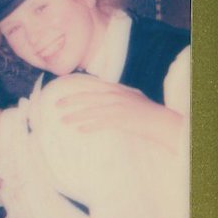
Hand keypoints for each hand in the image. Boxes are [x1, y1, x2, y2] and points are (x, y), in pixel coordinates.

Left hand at [56, 81, 182, 151]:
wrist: (162, 121)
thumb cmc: (146, 112)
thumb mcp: (131, 97)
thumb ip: (116, 94)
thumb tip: (103, 94)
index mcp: (116, 89)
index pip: (91, 87)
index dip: (76, 90)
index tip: (62, 92)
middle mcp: (116, 96)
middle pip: (88, 97)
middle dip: (70, 101)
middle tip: (56, 105)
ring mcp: (118, 107)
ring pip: (92, 111)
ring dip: (76, 116)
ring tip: (63, 120)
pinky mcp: (122, 120)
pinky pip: (102, 123)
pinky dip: (90, 126)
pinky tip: (80, 130)